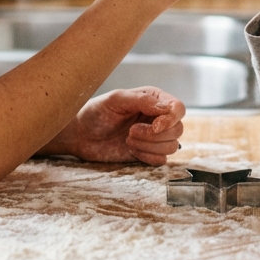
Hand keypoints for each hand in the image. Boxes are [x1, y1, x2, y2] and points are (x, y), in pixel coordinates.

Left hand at [45, 87, 185, 164]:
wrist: (81, 135)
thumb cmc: (96, 112)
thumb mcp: (116, 100)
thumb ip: (142, 100)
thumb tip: (166, 107)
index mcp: (153, 99)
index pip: (178, 108)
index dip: (171, 119)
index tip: (155, 127)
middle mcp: (157, 117)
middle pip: (178, 129)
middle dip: (155, 135)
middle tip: (131, 132)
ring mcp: (154, 137)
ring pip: (172, 146)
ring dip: (150, 146)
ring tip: (128, 140)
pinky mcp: (149, 153)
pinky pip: (162, 160)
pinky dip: (147, 157)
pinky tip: (130, 150)